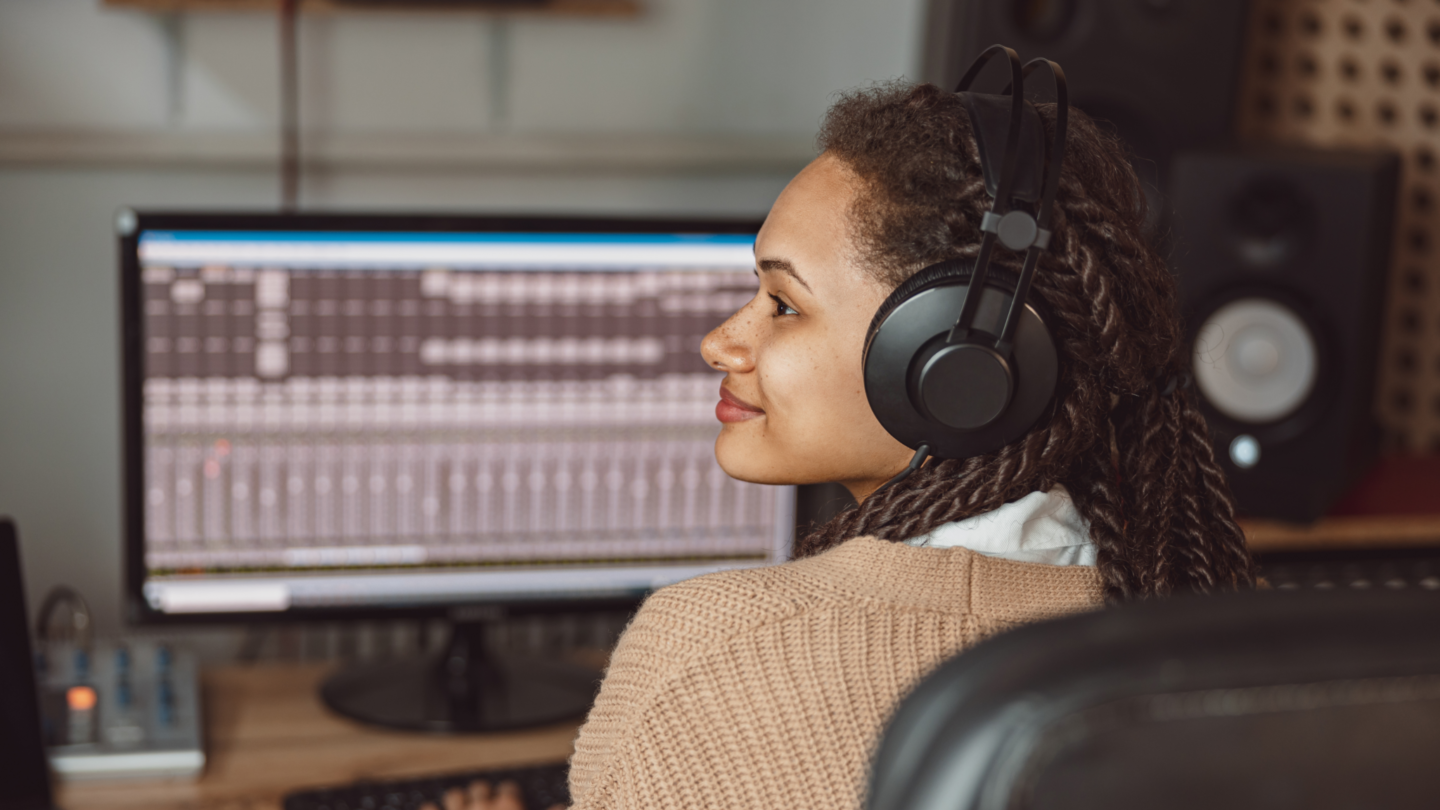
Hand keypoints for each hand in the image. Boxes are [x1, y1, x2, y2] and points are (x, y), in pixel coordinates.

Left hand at [418, 780, 564, 809]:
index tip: (510, 801)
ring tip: (460, 809)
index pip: (509, 789)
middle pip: (480, 788)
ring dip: (457, 801)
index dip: (509, 795)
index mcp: (508, 806)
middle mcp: (482, 805)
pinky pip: (429, 808)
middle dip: (482, 796)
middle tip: (485, 807)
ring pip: (454, 795)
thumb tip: (562, 806)